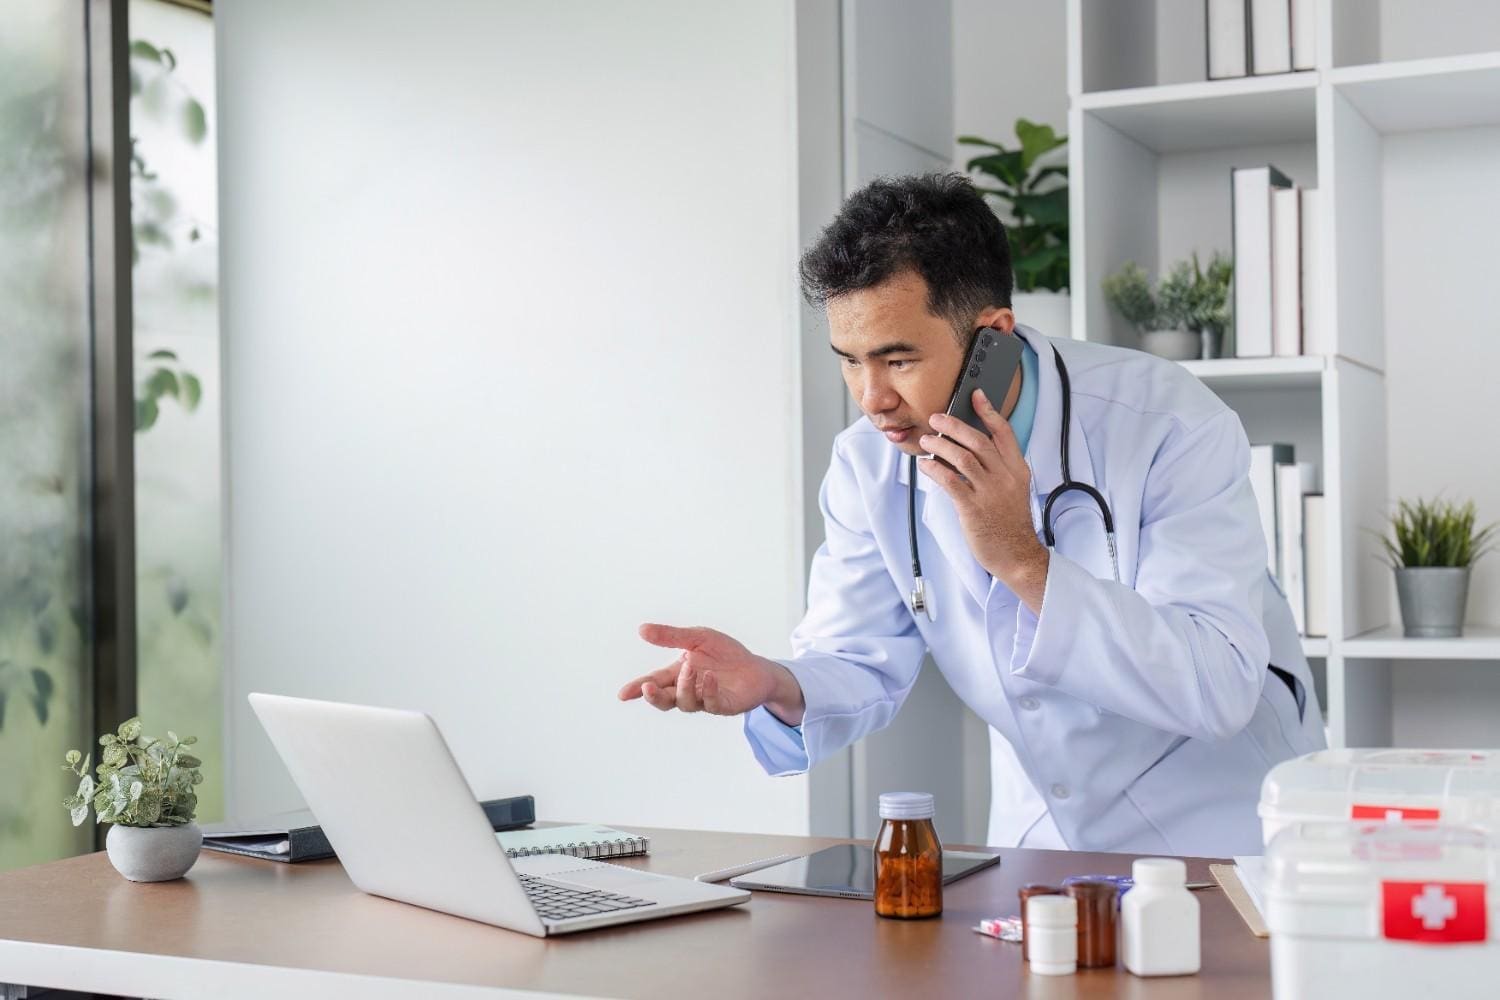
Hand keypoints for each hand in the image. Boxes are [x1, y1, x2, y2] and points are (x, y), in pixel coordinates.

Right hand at [618, 623, 805, 723]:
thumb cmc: (726, 654)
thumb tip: (642, 629)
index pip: (654, 682)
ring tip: (691, 668)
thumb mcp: (698, 638)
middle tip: (648, 687)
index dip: (638, 688)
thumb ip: (671, 636)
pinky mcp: (723, 705)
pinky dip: (707, 690)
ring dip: (684, 686)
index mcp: (678, 673)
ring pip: (685, 702)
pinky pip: (711, 703)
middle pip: (665, 700)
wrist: (757, 668)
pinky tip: (709, 677)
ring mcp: (705, 700)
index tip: (623, 694)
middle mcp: (689, 690)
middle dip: (654, 695)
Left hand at [917, 389, 1049, 611]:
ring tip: (926, 440)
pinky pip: (950, 481)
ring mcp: (990, 492)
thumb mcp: (1013, 490)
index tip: (976, 396)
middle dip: (954, 425)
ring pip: (962, 457)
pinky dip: (935, 469)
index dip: (989, 411)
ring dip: (940, 444)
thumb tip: (968, 449)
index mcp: (1017, 470)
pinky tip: (925, 464)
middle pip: (978, 441)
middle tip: (936, 418)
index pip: (1004, 433)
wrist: (1017, 555)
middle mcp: (1005, 477)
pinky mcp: (973, 508)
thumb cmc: (1010, 524)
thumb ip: (998, 469)